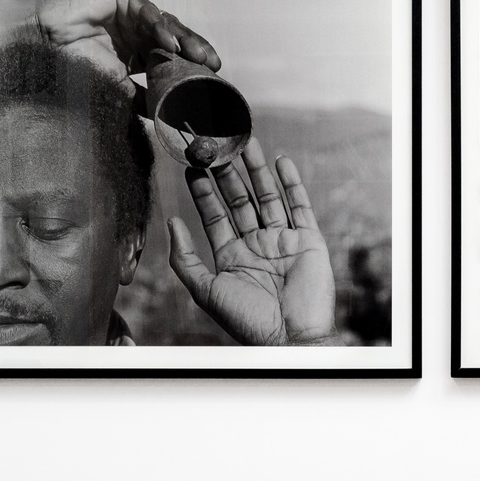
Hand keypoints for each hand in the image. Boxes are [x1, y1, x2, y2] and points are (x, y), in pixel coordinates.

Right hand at [0, 0, 220, 81]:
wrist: (42, 46)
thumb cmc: (74, 66)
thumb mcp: (116, 87)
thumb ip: (140, 98)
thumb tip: (163, 117)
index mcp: (138, 51)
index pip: (173, 57)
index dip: (192, 66)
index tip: (212, 79)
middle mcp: (137, 31)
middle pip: (175, 39)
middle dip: (195, 51)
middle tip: (213, 65)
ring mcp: (129, 13)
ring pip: (166, 24)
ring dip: (184, 40)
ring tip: (198, 56)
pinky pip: (146, 10)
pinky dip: (160, 26)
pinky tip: (169, 43)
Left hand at [166, 137, 339, 345]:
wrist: (291, 337)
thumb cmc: (247, 320)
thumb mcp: (206, 290)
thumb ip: (185, 257)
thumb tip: (171, 222)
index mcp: (231, 256)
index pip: (215, 215)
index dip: (204, 191)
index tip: (194, 166)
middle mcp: (256, 244)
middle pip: (240, 200)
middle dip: (229, 174)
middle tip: (218, 146)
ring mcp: (283, 240)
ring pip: (268, 197)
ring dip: (257, 171)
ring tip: (247, 143)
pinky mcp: (308, 240)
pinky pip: (299, 206)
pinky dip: (291, 183)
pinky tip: (281, 161)